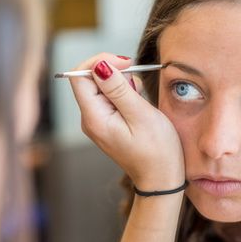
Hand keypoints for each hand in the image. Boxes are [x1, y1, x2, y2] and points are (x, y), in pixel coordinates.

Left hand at [69, 53, 184, 189]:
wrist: (161, 179)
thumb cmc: (157, 151)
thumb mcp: (141, 115)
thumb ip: (118, 89)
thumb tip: (99, 65)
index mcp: (94, 118)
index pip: (79, 76)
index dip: (100, 62)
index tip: (125, 64)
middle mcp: (90, 119)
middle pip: (90, 79)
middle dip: (114, 72)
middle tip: (137, 84)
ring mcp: (98, 121)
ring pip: (102, 87)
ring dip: (122, 83)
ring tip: (140, 99)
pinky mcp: (108, 122)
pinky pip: (110, 98)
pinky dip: (125, 94)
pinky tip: (139, 106)